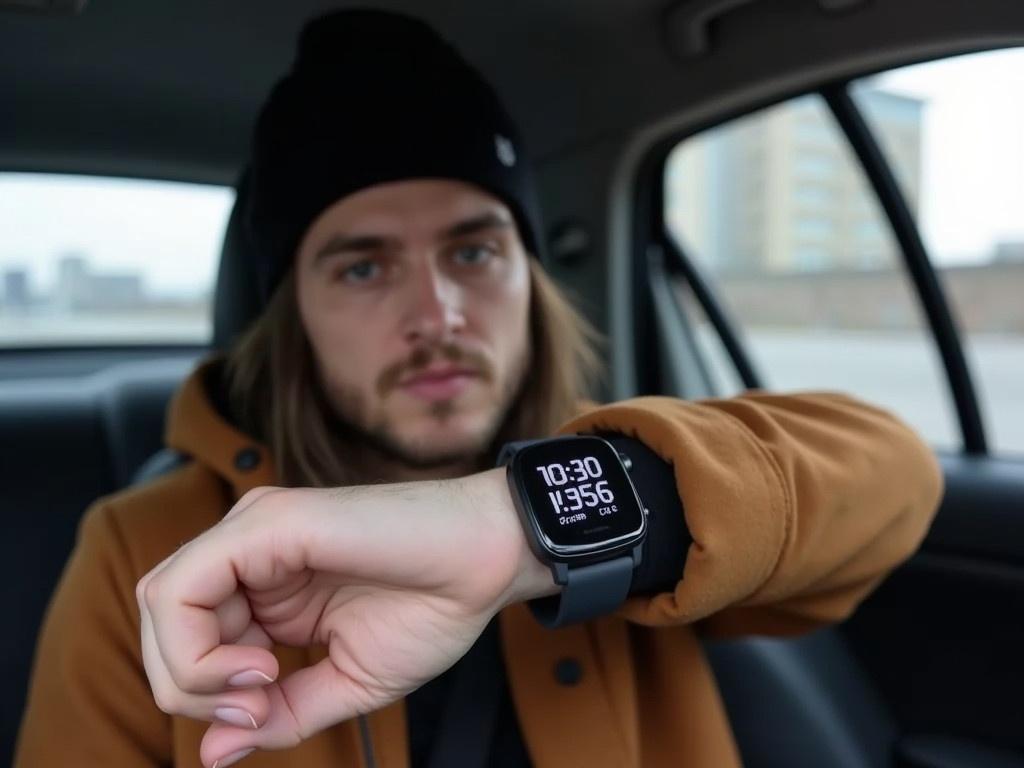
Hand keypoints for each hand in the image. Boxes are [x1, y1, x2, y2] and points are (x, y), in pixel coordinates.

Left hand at [136, 468, 554, 767]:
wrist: (487, 561)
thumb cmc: (432, 608)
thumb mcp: (345, 683)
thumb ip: (279, 715)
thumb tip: (211, 756)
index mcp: (265, 581)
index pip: (184, 637)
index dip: (203, 693)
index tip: (262, 716)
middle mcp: (250, 548)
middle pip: (161, 621)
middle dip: (189, 686)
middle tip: (257, 708)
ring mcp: (255, 528)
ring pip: (162, 603)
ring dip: (192, 670)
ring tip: (261, 685)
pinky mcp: (267, 523)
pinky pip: (184, 589)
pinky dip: (200, 647)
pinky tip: (258, 665)